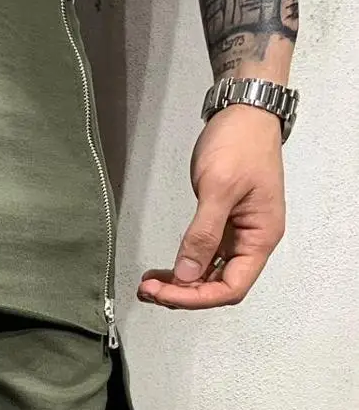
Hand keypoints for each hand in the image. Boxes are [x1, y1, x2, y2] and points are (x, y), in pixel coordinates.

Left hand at [137, 105, 286, 309]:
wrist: (244, 112)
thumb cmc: (241, 142)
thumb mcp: (219, 187)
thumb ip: (203, 234)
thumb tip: (187, 274)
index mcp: (261, 237)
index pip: (231, 287)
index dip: (197, 297)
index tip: (166, 292)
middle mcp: (252, 241)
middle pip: (218, 286)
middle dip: (183, 293)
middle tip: (149, 290)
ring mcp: (237, 234)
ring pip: (208, 274)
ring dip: (179, 283)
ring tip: (149, 285)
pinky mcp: (222, 224)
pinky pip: (202, 256)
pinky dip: (182, 266)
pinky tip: (161, 270)